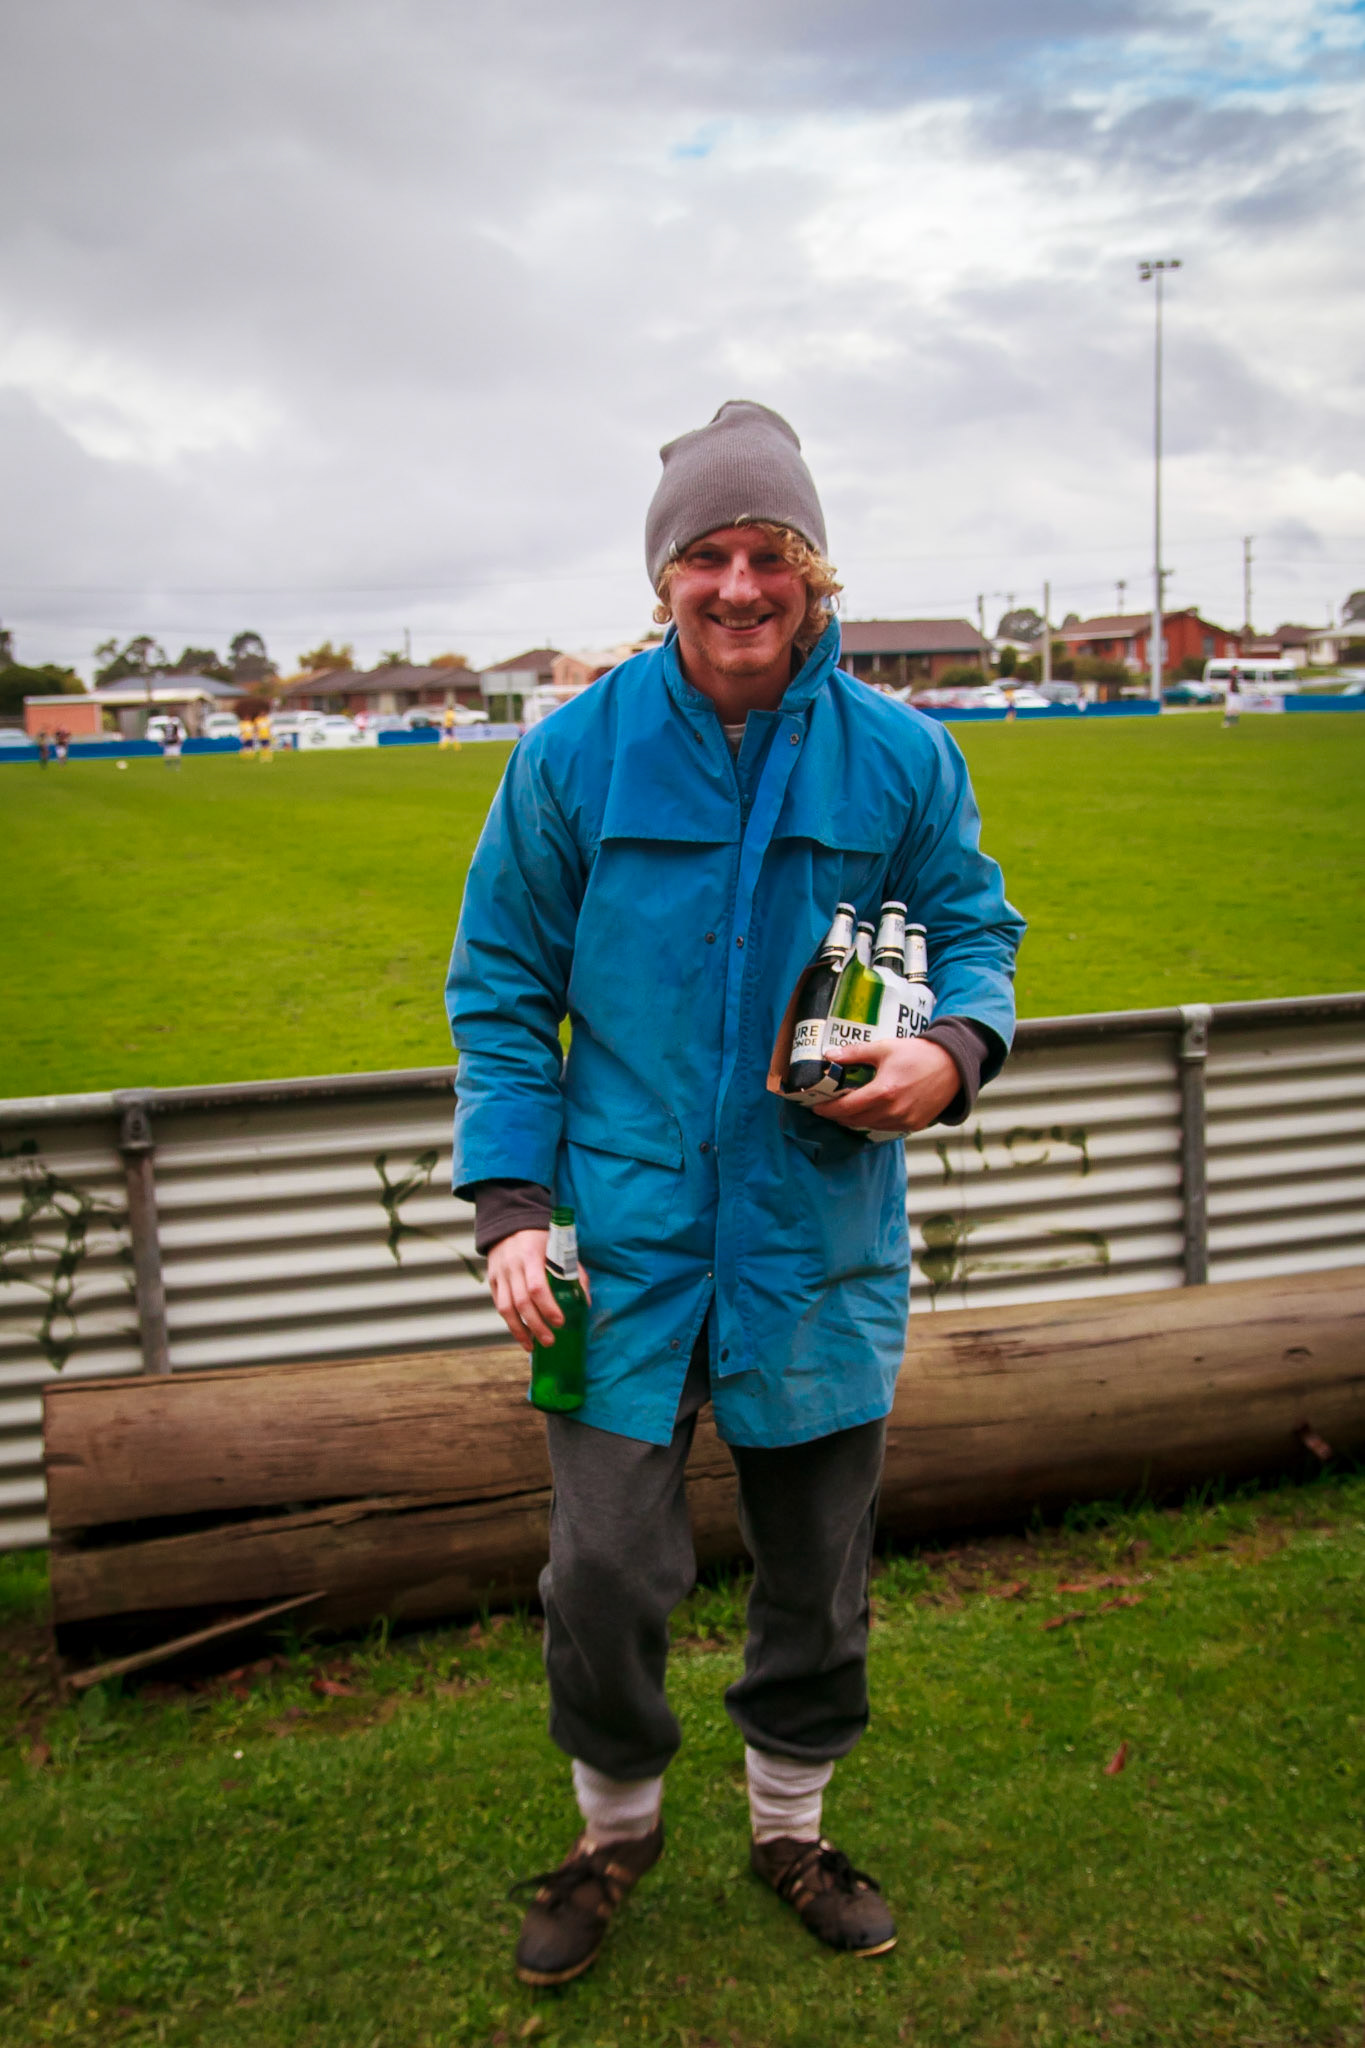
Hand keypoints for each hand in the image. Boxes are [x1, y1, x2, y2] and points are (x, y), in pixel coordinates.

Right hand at [486, 1228, 590, 1353]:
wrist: (510, 1222)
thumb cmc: (541, 1238)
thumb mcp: (560, 1248)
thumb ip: (573, 1273)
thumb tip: (584, 1302)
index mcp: (531, 1256)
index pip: (537, 1287)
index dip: (548, 1307)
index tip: (560, 1322)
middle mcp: (512, 1266)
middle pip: (521, 1302)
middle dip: (536, 1325)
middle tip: (550, 1341)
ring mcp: (499, 1274)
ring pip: (505, 1308)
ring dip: (519, 1331)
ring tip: (532, 1346)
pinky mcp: (492, 1280)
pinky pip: (499, 1305)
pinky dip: (510, 1322)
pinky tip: (521, 1334)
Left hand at [808, 1037, 959, 1133]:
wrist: (952, 1065)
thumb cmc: (918, 1053)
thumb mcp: (884, 1048)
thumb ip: (855, 1053)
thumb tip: (829, 1055)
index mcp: (882, 1092)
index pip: (845, 1108)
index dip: (828, 1109)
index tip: (816, 1107)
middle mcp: (892, 1111)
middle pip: (855, 1121)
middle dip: (838, 1116)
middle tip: (828, 1108)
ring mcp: (904, 1121)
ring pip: (870, 1127)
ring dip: (855, 1121)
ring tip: (846, 1111)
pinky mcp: (914, 1125)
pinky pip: (887, 1128)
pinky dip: (874, 1122)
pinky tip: (870, 1113)